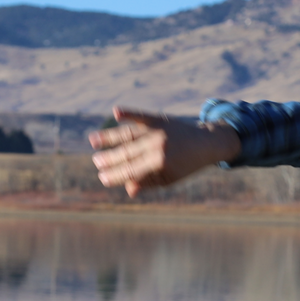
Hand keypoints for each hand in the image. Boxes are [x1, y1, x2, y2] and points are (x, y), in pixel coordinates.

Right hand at [89, 106, 238, 197]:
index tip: (102, 177)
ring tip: (93, 141)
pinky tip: (116, 112)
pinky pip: (142, 116)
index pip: (131, 170)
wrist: (207, 143)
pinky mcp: (160, 119)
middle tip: (96, 162)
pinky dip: (129, 113)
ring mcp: (158, 130)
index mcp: (160, 162)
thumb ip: (148, 182)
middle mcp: (157, 145)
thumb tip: (128, 189)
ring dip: (109, 137)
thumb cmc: (186, 165)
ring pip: (128, 134)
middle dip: (109, 159)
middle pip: (126, 153)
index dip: (115, 175)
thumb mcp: (169, 178)